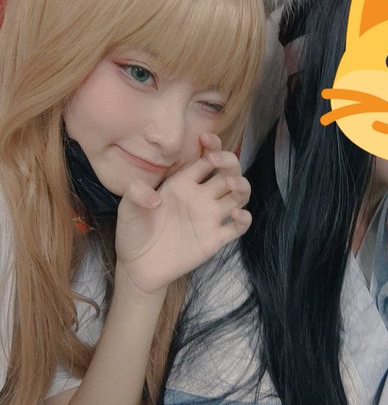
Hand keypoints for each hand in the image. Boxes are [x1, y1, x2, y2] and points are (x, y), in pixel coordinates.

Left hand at [114, 133, 250, 295]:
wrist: (137, 266)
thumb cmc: (133, 232)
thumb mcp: (127, 209)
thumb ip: (136, 194)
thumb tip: (154, 198)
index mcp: (183, 183)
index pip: (206, 158)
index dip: (212, 145)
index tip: (205, 138)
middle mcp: (200, 197)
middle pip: (228, 173)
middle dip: (230, 162)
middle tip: (218, 161)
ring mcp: (210, 217)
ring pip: (238, 196)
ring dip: (242, 186)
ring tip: (232, 185)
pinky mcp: (214, 239)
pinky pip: (237, 227)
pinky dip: (244, 219)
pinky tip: (237, 215)